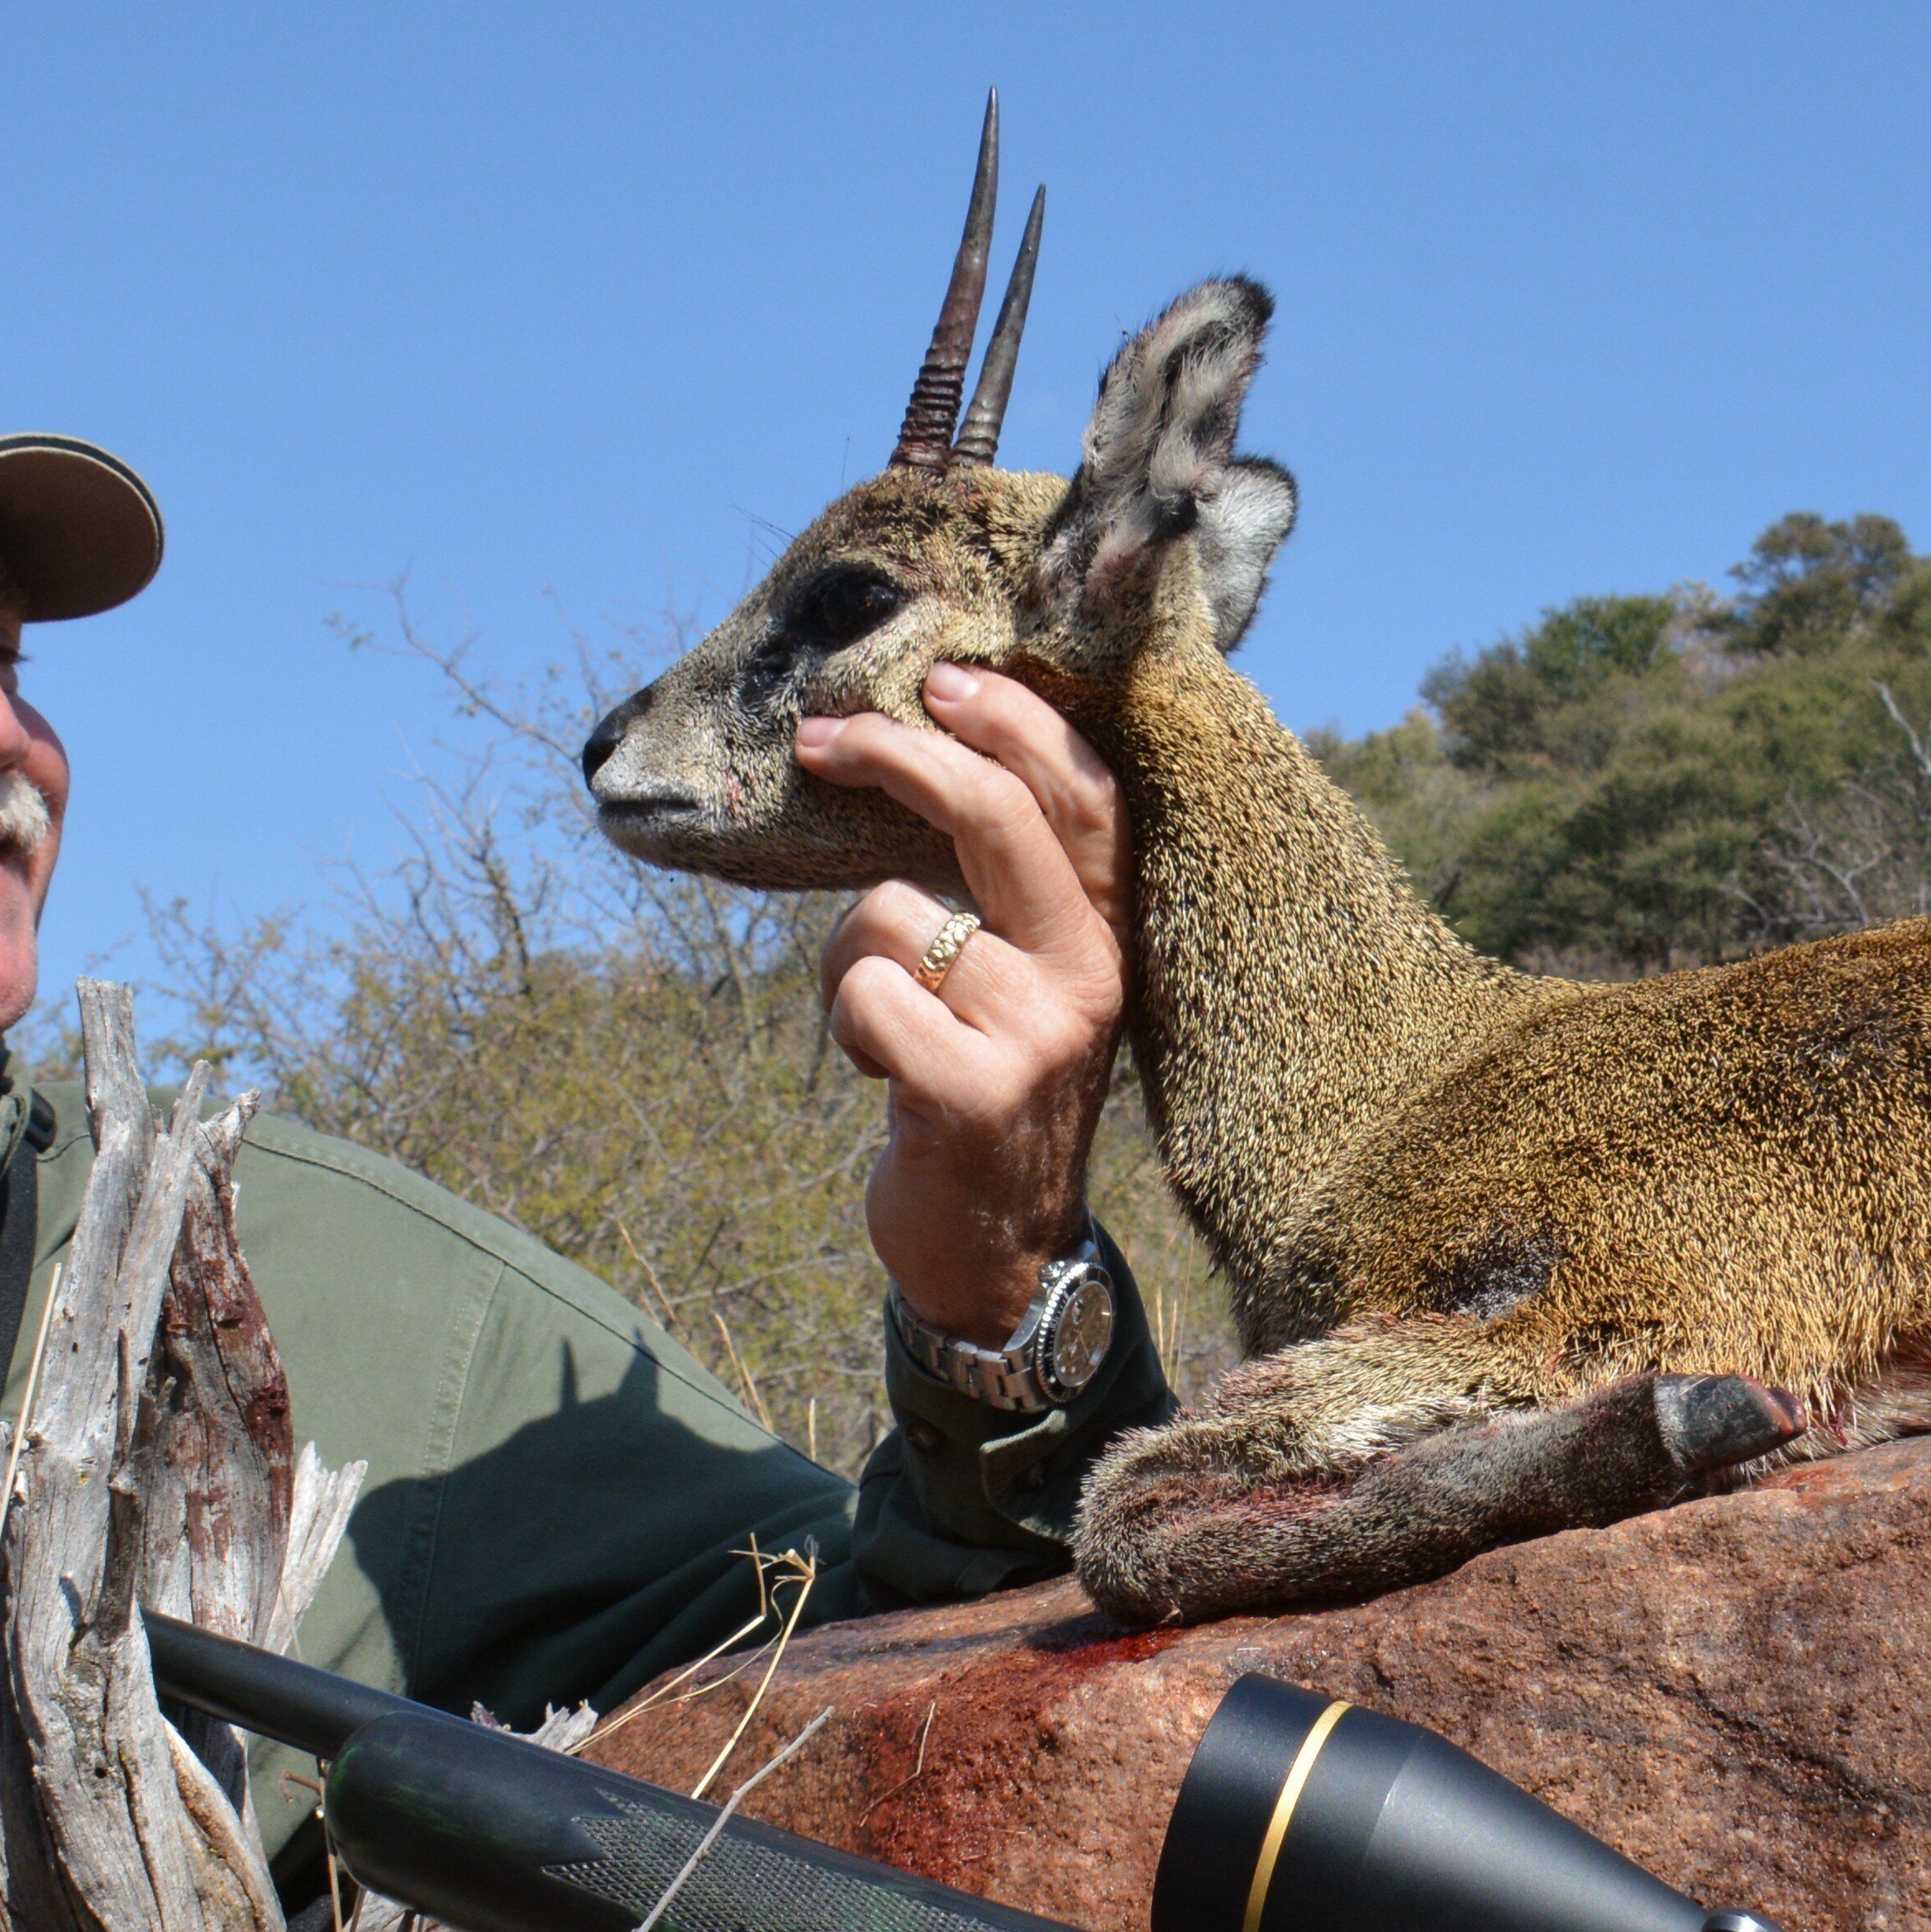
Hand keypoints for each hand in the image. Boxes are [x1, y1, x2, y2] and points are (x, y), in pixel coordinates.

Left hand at [803, 665, 1128, 1346]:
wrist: (999, 1254)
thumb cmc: (987, 1088)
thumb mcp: (1023, 980)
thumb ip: (1005, 885)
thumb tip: (924, 745)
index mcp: (1107, 933)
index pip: (1083, 792)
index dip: (1014, 720)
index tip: (939, 677)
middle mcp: (1090, 971)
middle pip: (997, 815)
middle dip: (899, 756)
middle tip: (823, 741)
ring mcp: (1037, 1033)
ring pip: (893, 913)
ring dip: (848, 961)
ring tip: (882, 1025)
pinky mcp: (970, 1091)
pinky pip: (866, 994)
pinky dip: (844, 1024)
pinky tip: (880, 1075)